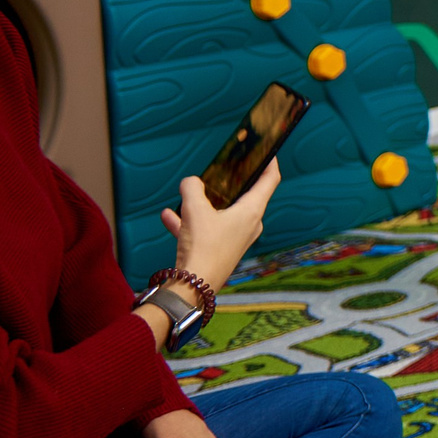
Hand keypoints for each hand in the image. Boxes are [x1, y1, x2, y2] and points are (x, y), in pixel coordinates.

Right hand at [155, 161, 279, 294]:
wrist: (193, 287)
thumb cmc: (203, 247)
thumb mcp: (194, 210)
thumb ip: (192, 188)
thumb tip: (191, 182)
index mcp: (252, 211)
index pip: (270, 180)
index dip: (270, 162)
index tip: (268, 151)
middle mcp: (250, 224)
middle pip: (245, 196)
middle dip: (232, 182)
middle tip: (224, 169)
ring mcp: (236, 238)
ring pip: (221, 213)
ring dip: (203, 204)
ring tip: (186, 195)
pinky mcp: (221, 249)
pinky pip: (206, 229)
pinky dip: (190, 222)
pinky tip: (168, 216)